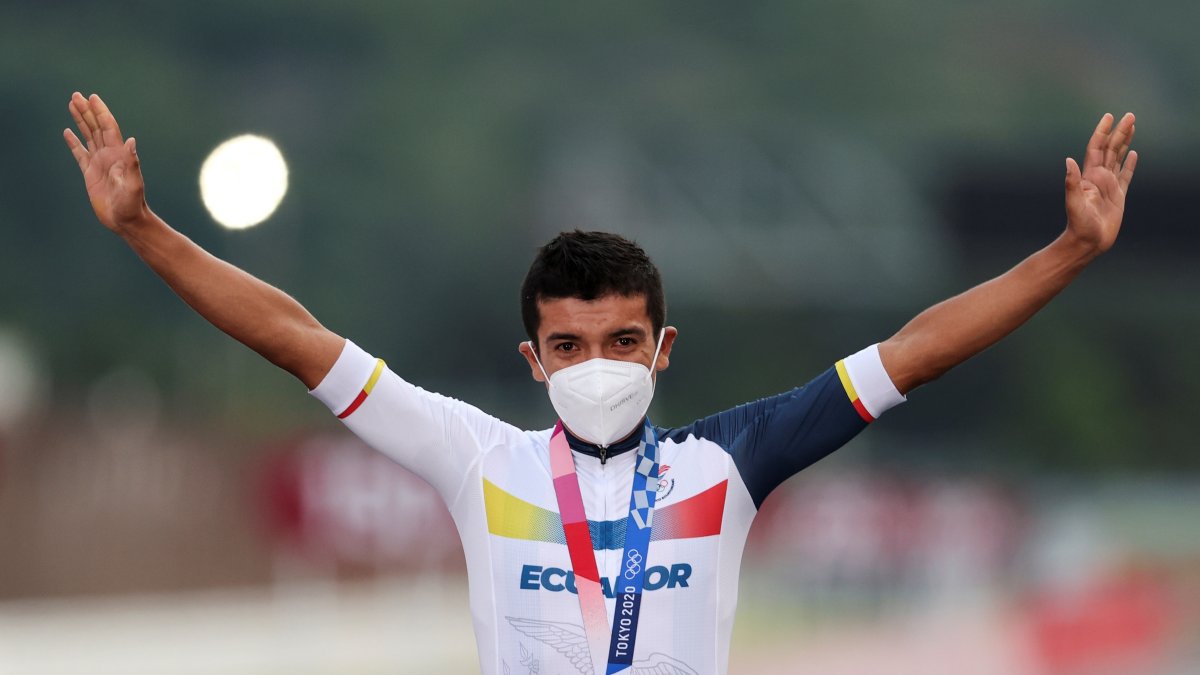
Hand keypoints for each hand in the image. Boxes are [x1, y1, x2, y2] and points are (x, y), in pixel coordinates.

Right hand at [63, 92, 148, 233]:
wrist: (126, 220)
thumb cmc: (132, 204)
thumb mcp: (133, 183)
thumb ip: (132, 163)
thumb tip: (132, 142)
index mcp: (119, 154)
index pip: (108, 127)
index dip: (101, 112)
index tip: (92, 98)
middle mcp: (109, 155)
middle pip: (96, 127)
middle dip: (87, 111)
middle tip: (77, 95)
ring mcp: (99, 163)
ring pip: (88, 136)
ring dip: (81, 121)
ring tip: (72, 105)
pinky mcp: (90, 174)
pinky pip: (80, 153)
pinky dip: (74, 142)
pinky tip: (68, 132)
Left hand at [1064, 112, 1136, 255]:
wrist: (1087, 242)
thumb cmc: (1079, 225)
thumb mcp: (1074, 203)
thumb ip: (1071, 182)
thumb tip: (1068, 161)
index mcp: (1090, 176)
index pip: (1097, 148)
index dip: (1102, 131)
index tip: (1109, 116)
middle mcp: (1099, 177)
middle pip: (1110, 149)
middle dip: (1119, 132)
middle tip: (1130, 115)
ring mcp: (1109, 186)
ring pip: (1118, 158)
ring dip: (1125, 142)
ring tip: (1132, 127)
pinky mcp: (1118, 196)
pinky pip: (1126, 175)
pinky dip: (1130, 163)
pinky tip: (1133, 154)